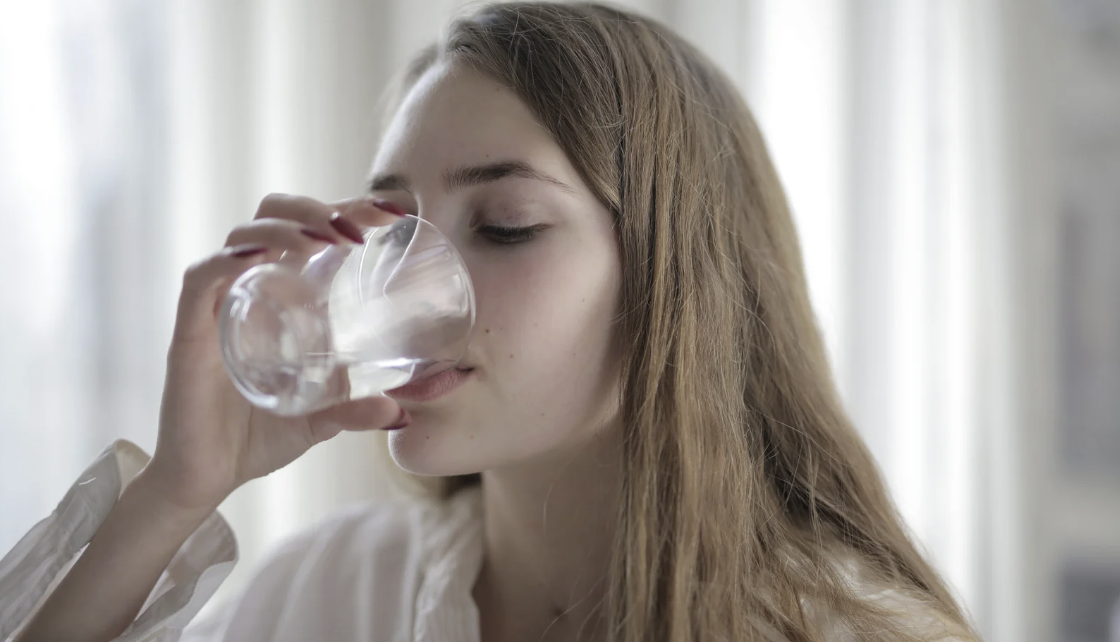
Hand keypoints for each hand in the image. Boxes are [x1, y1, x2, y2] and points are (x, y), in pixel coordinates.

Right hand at [145, 194, 405, 511]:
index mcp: (280, 297)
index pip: (309, 231)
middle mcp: (248, 290)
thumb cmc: (258, 438)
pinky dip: (227, 260)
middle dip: (315, 208)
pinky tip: (260, 257)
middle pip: (272, 216)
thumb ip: (355, 411)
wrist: (205, 479)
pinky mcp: (189, 332)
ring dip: (285, 227)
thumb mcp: (320, 421)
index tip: (392, 213)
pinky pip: (201, 279)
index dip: (346, 210)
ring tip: (324, 240)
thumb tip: (399, 412)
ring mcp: (217, 307)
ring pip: (241, 237)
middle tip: (358, 229)